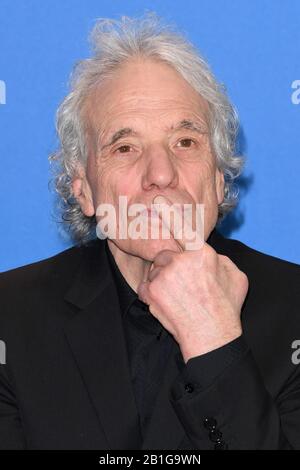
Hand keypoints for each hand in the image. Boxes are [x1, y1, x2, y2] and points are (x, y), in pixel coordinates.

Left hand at [137, 196, 248, 361]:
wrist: (212, 337)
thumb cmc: (226, 307)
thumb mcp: (235, 276)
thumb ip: (219, 259)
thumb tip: (210, 256)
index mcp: (202, 253)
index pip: (183, 229)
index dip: (169, 212)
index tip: (157, 199)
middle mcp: (181, 260)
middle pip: (166, 255)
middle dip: (170, 267)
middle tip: (182, 285)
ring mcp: (164, 275)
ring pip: (155, 271)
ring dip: (162, 281)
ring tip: (178, 298)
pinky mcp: (152, 290)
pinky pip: (146, 287)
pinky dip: (152, 295)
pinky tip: (167, 304)